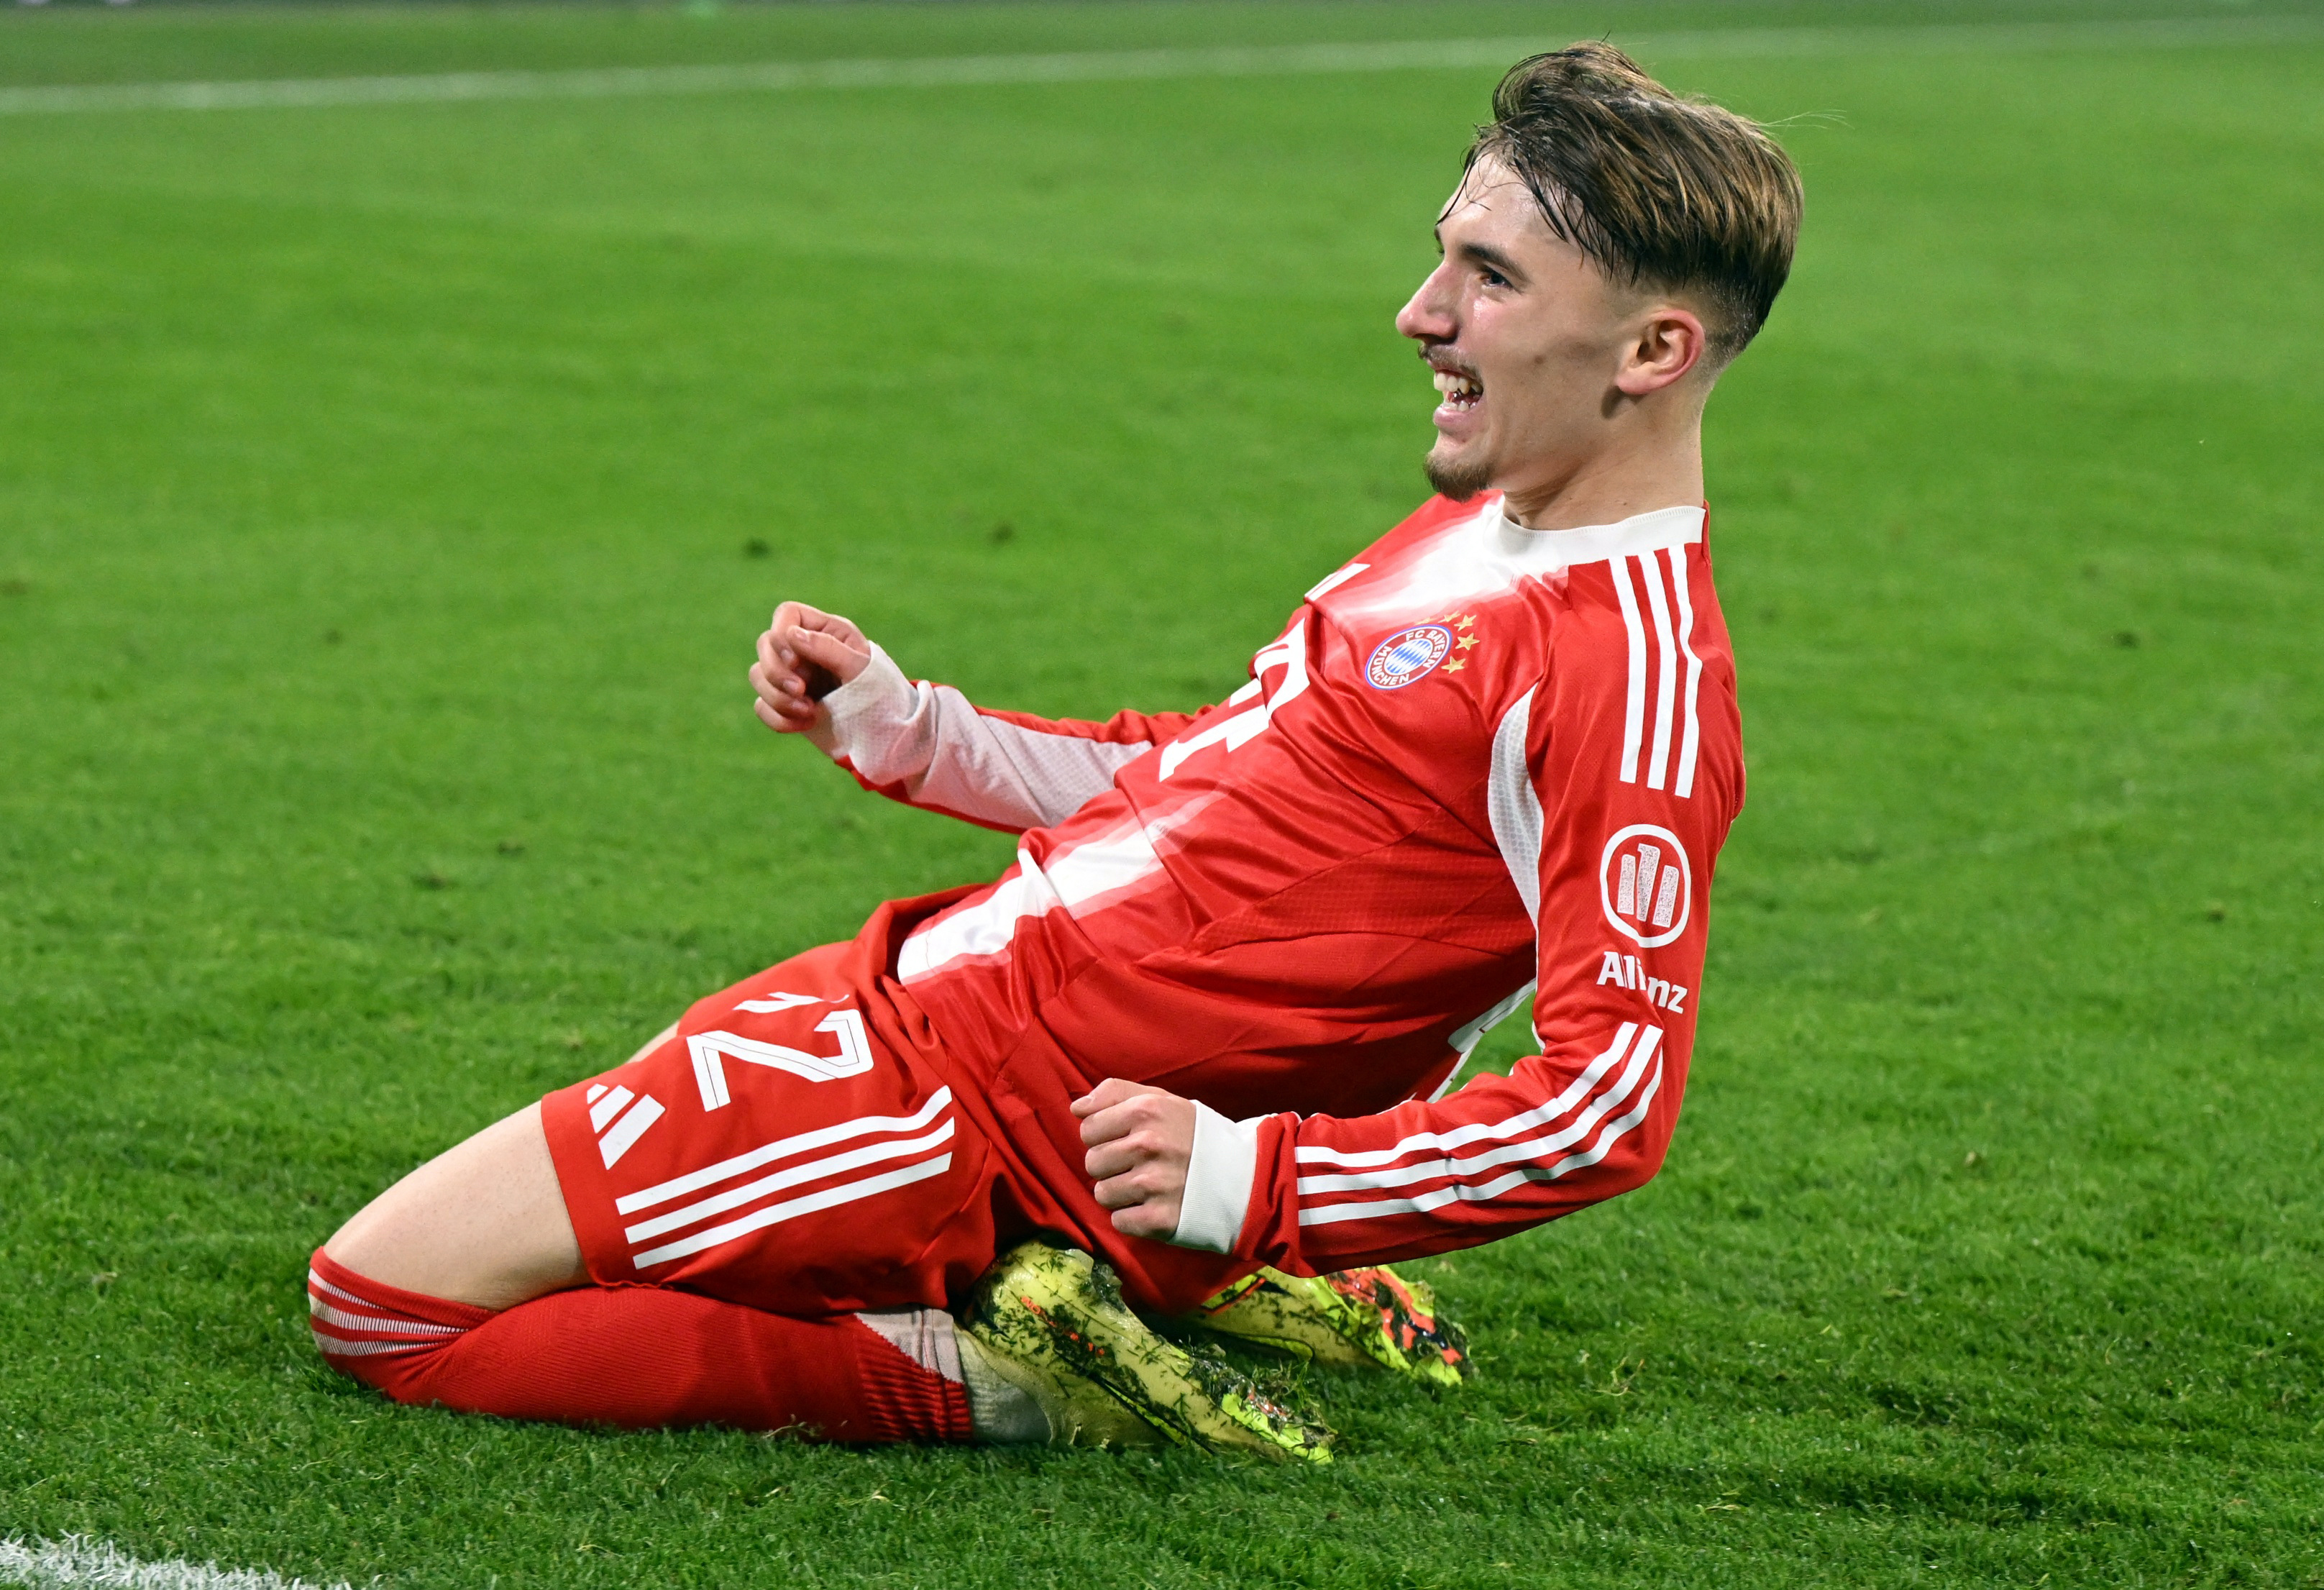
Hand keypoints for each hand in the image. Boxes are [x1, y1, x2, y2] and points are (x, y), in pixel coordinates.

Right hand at [749, 601, 872, 733]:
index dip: (781, 635)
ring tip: (809, 712)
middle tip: (802, 691)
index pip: (787, 614)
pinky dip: (778, 718)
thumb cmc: (878, 690)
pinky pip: (761, 706)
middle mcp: (803, 649)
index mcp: (824, 631)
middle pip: (765, 644)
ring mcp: (791, 676)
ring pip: (758, 675)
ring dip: (778, 698)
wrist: (882, 727)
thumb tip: (792, 634)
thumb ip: (828, 648)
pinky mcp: (785, 703)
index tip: (796, 662)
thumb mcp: (860, 667)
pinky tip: (806, 724)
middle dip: (776, 672)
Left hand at [1071, 1078, 1195, 1239]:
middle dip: (1111, 1165)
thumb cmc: (1193, 1135)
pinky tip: (1155, 1205)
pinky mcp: (1158, 1219)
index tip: (1125, 1140)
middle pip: (1092, 1162)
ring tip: (1148, 1185)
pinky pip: (1119, 1220)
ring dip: (1120, 1193)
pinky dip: (1133, 1217)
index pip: (1088, 1128)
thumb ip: (1116, 1093)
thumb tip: (1077, 1108)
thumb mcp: (1161, 1100)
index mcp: (1146, 1111)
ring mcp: (1153, 1184)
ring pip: (1102, 1193)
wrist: (1242, 1176)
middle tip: (1139, 1164)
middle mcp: (1148, 1145)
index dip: (1103, 1136)